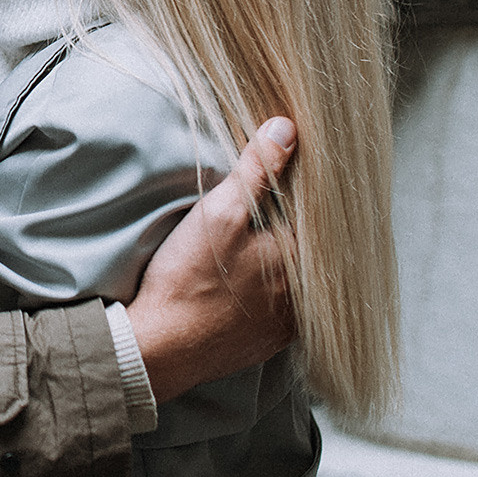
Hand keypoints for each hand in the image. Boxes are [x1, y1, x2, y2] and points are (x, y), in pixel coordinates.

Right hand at [123, 118, 297, 403]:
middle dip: (293, 222)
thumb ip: (257, 170)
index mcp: (301, 257)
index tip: (292, 165)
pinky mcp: (271, 341)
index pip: (316, 211)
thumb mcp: (219, 211)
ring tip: (260, 237)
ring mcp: (290, 323)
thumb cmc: (189, 278)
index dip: (301, 186)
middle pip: (308, 246)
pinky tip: (251, 277)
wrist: (162, 349)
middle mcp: (306, 294)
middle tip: (270, 201)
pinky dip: (273, 288)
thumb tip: (287, 128)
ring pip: (298, 277)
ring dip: (284, 257)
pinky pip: (285, 306)